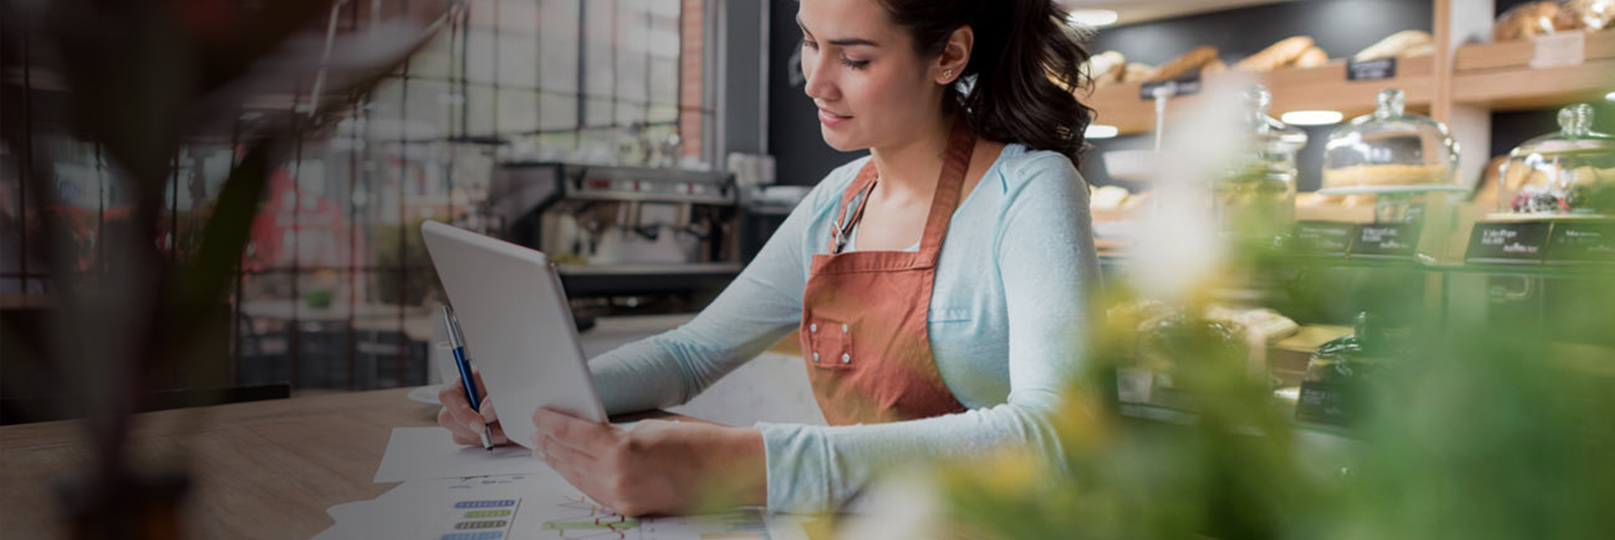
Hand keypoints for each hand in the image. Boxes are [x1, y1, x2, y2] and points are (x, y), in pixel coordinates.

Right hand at [436, 367, 508, 445]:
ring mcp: (462, 417)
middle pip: (447, 419)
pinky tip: (500, 435)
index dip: (461, 412)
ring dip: (482, 438)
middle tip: (497, 431)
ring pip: (458, 434)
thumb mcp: (506, 386)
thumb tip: (485, 412)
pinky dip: (486, 442)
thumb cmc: (514, 386)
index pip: (448, 395)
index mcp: (465, 381)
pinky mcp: (469, 432)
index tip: (481, 424)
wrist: (525, 400)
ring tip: (504, 431)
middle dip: (472, 430)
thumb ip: (494, 398)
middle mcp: (459, 400)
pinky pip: (469, 443)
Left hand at [531, 408, 766, 515]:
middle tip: (534, 433)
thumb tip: (590, 429)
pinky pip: (596, 492)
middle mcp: (617, 477)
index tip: (538, 415)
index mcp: (621, 449)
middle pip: (571, 459)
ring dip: (560, 464)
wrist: (729, 470)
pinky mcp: (631, 509)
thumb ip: (617, 430)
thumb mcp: (651, 424)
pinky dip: (581, 479)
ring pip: (579, 479)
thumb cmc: (699, 440)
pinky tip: (573, 470)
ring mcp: (623, 497)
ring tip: (545, 451)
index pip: (574, 434)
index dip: (553, 423)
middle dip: (550, 445)